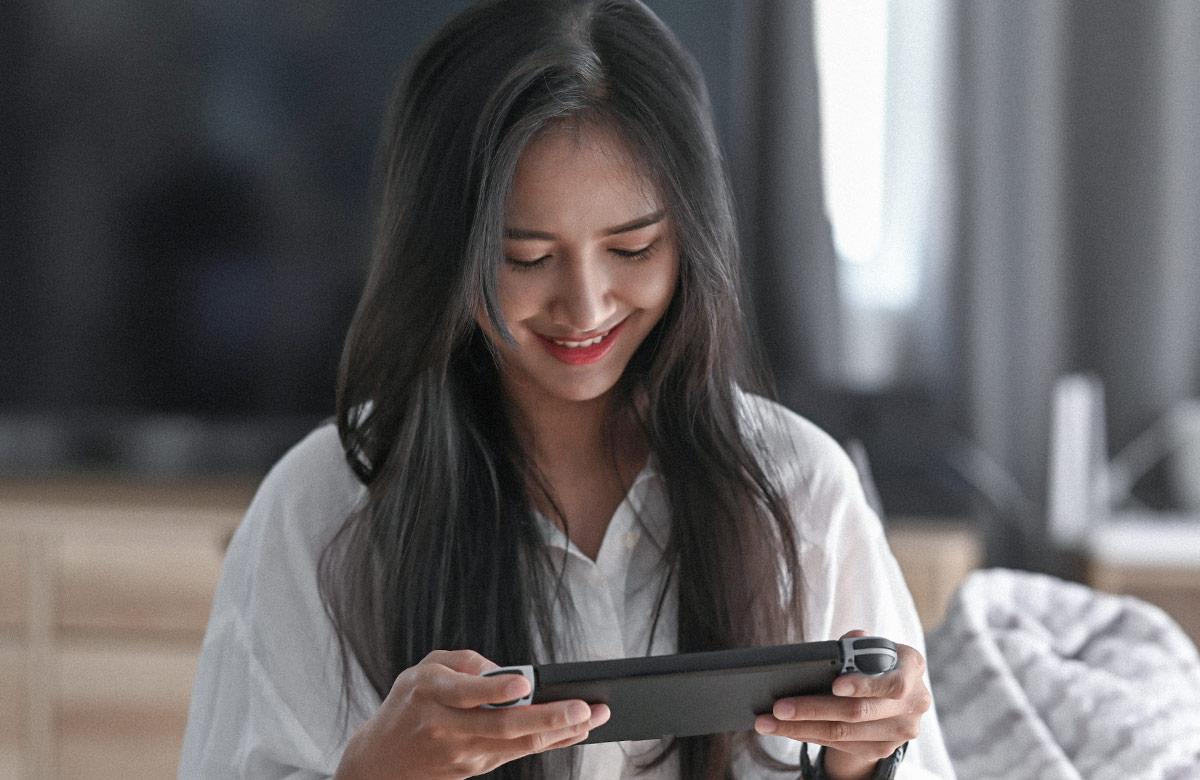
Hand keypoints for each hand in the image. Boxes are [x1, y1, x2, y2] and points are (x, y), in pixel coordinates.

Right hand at [335, 649, 609, 779]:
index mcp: (430, 693)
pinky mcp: (474, 768)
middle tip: (584, 707)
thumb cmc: (410, 703)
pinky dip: (548, 743)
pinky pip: (517, 754)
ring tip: (593, 717)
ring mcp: (462, 753)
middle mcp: (447, 726)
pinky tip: (573, 732)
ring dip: (559, 733)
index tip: (523, 683)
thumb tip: (504, 672)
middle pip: (502, 726)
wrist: (380, 763)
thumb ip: (463, 662)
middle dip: (548, 718)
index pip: (466, 693)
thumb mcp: (424, 669)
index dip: (495, 689)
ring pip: (516, 745)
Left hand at [753, 630, 929, 779]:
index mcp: (912, 667)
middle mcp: (913, 703)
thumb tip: (849, 641)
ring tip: (767, 722)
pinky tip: (785, 729)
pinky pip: (839, 745)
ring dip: (800, 728)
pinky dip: (808, 735)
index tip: (835, 685)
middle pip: (857, 712)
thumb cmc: (875, 660)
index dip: (863, 685)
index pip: (892, 683)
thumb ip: (860, 643)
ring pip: (843, 733)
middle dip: (813, 709)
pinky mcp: (882, 749)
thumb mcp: (873, 645)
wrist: (891, 692)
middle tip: (778, 707)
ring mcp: (899, 731)